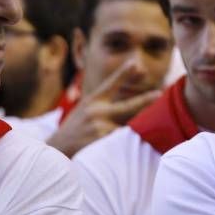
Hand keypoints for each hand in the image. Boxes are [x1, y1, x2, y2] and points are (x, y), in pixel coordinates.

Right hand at [47, 60, 161, 156]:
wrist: (55, 151)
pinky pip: (120, 140)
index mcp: (92, 101)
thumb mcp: (85, 110)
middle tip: (159, 94)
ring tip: (142, 130)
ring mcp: (98, 126)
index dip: (124, 73)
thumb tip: (130, 103)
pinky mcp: (99, 140)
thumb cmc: (75, 130)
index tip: (135, 63)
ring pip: (126, 126)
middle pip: (127, 105)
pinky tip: (123, 146)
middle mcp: (96, 111)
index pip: (110, 84)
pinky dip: (124, 142)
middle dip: (145, 100)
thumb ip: (105, 104)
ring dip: (135, 128)